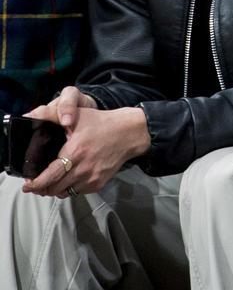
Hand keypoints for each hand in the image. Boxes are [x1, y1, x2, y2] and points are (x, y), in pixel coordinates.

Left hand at [23, 88, 149, 197]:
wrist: (129, 133)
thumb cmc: (102, 123)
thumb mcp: (78, 115)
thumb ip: (52, 115)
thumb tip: (30, 116)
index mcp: (75, 151)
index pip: (50, 176)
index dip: (35, 184)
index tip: (27, 186)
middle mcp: (83, 168)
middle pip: (54, 188)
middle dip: (42, 188)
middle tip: (35, 185)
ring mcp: (92, 177)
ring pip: (65, 193)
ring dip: (55, 190)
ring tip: (51, 183)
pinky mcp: (99, 182)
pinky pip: (78, 192)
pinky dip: (70, 188)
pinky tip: (68, 180)